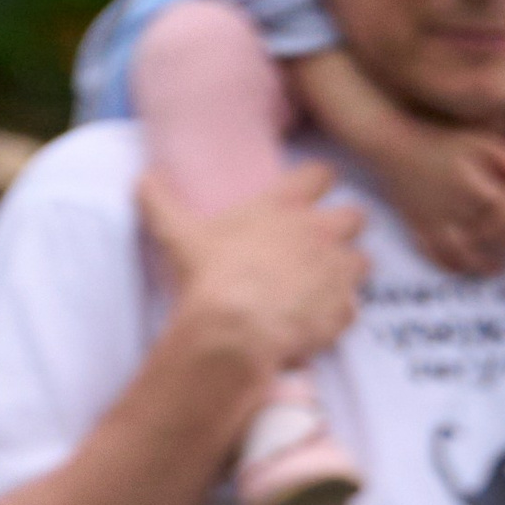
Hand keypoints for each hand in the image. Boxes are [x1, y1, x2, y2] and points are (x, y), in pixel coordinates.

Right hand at [140, 165, 365, 381]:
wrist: (234, 331)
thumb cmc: (210, 277)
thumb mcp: (179, 235)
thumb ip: (162, 202)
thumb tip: (142, 178)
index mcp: (286, 205)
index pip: (322, 174)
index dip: (322, 181)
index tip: (319, 189)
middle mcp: (320, 231)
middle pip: (355, 216)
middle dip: (345, 228)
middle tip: (326, 245)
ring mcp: (336, 272)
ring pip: (362, 262)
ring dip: (348, 272)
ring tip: (327, 287)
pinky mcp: (341, 312)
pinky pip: (352, 310)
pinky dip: (340, 316)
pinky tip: (322, 323)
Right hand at [363, 119, 504, 279]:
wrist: (394, 147)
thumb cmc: (440, 142)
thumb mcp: (475, 140)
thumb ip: (503, 155)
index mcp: (470, 185)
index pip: (502, 211)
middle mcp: (452, 207)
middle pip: (485, 236)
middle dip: (503, 246)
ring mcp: (433, 222)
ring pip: (461, 254)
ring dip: (479, 265)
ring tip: (495, 269)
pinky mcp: (418, 229)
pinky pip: (435, 256)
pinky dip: (451, 266)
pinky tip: (463, 269)